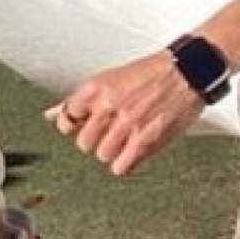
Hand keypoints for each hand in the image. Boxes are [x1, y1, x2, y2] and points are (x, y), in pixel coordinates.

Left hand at [46, 52, 204, 176]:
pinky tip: (134, 148)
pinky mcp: (144, 141)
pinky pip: (120, 167)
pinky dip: (126, 161)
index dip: (75, 124)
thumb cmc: (151, 72)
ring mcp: (126, 125)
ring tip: (127, 135)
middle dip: (96, 138)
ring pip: (102, 156)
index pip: (66, 120)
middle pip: (83, 143)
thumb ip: (80, 100)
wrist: (186, 71)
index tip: (83, 124)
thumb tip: (52, 114)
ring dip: (113, 150)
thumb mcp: (110, 79)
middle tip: (111, 129)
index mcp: (96, 88)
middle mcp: (109, 106)